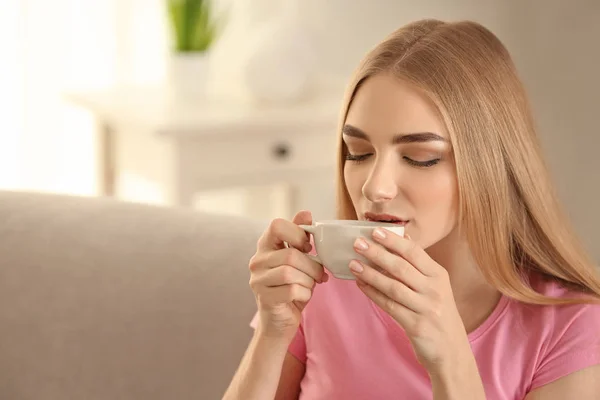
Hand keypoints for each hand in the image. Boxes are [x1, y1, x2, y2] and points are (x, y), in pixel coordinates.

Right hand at [249, 210, 328, 340]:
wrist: (280, 322)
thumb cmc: (292, 287)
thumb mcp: (298, 259)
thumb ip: (300, 237)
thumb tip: (306, 213)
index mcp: (265, 246)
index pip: (277, 225)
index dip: (297, 234)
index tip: (307, 247)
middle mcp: (257, 261)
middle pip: (290, 254)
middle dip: (312, 265)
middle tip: (319, 274)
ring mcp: (258, 280)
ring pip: (291, 273)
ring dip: (309, 280)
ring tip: (310, 285)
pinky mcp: (265, 299)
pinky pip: (293, 290)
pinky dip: (305, 293)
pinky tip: (303, 296)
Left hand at [349, 228, 469, 371]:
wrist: (452, 351)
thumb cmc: (439, 314)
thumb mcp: (436, 286)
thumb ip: (420, 265)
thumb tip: (403, 238)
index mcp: (439, 275)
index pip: (414, 252)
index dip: (393, 241)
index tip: (375, 231)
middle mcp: (434, 290)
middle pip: (401, 267)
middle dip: (377, 253)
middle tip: (358, 243)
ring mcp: (426, 308)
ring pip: (392, 286)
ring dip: (370, 274)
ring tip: (353, 263)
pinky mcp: (416, 325)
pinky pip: (389, 305)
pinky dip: (373, 294)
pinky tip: (360, 284)